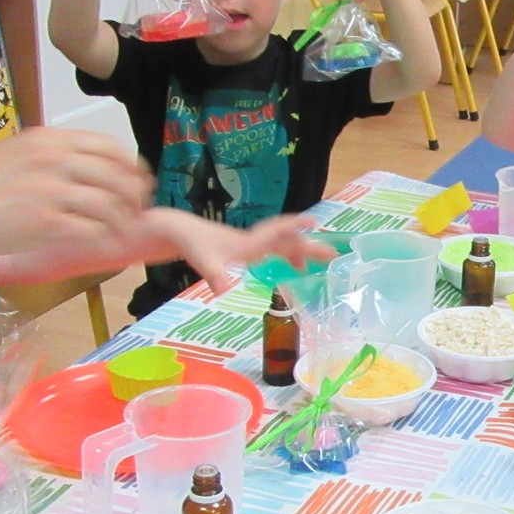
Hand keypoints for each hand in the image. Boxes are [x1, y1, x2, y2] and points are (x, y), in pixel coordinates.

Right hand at [0, 129, 151, 260]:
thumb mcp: (12, 154)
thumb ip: (46, 157)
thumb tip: (77, 170)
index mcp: (47, 139)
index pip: (107, 146)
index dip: (130, 164)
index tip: (138, 178)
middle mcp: (54, 160)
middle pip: (116, 174)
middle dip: (135, 194)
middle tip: (139, 209)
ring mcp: (52, 191)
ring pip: (109, 203)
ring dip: (123, 219)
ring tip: (124, 230)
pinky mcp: (46, 222)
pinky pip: (91, 229)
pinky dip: (105, 237)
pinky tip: (106, 243)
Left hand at [134, 209, 333, 296]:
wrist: (180, 232)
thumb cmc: (193, 244)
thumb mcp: (203, 261)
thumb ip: (215, 274)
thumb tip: (222, 291)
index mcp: (250, 242)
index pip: (278, 232)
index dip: (297, 227)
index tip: (315, 222)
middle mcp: (255, 241)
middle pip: (288, 241)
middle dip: (310, 247)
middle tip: (333, 254)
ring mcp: (251, 244)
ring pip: (283, 246)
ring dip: (299, 254)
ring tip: (312, 268)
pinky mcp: (246, 249)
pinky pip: (274, 251)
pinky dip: (286, 257)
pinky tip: (289, 269)